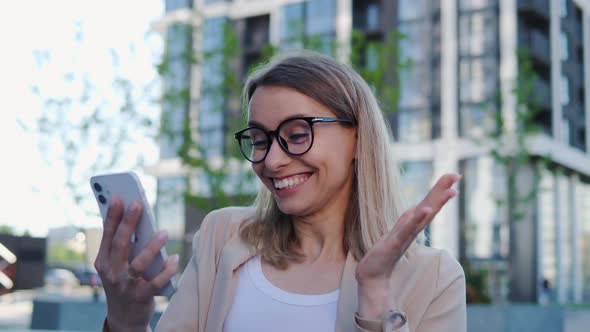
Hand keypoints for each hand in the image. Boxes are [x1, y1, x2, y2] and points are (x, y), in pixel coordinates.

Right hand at [94, 197, 178, 331]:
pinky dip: (167, 271)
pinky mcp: (141, 297)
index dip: (112, 216)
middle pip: (120, 245)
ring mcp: (126, 286)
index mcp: (103, 261)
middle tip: (138, 204)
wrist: (123, 318)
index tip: (118, 198)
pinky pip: (156, 283)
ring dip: (152, 247)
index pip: (107, 235)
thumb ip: (122, 245)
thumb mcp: (115, 265)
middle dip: (128, 223)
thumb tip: (133, 218)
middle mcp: (112, 273)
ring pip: (138, 264)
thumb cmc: (123, 282)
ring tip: (164, 232)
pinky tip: (175, 259)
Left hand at [354, 173, 460, 318]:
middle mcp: (412, 230)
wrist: (372, 275)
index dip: (439, 190)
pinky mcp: (394, 244)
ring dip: (436, 203)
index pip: (429, 205)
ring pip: (423, 217)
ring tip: (450, 190)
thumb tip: (418, 208)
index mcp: (412, 226)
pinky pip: (406, 230)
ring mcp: (404, 237)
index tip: (453, 175)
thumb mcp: (397, 232)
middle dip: (442, 190)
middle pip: (430, 207)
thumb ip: (408, 221)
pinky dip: (416, 220)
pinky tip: (426, 209)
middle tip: (456, 175)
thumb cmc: (385, 255)